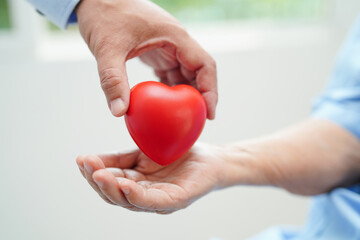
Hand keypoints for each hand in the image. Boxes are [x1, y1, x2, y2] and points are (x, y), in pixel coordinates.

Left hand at [76, 0, 217, 118]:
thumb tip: (119, 112)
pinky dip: (172, 88)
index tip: (209, 113)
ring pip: (186, 73)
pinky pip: (172, 72)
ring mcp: (167, 46)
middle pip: (199, 71)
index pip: (204, 65)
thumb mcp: (107, 49)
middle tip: (197, 121)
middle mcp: (176, 41)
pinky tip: (168, 104)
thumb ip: (112, 81)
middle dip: (201, 96)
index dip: (211, 90)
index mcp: (174, 36)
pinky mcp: (157, 50)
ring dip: (187, 94)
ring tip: (184, 117)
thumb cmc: (104, 15)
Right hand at [76, 144, 225, 213]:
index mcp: (135, 184)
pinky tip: (125, 185)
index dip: (93, 173)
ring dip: (113, 189)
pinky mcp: (176, 201)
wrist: (210, 157)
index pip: (109, 182)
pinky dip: (137, 195)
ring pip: (130, 201)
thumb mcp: (143, 152)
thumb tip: (92, 158)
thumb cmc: (178, 155)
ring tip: (100, 175)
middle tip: (87, 166)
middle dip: (98, 181)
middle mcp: (144, 196)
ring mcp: (160, 201)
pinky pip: (153, 201)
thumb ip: (120, 157)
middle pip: (115, 195)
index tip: (81, 159)